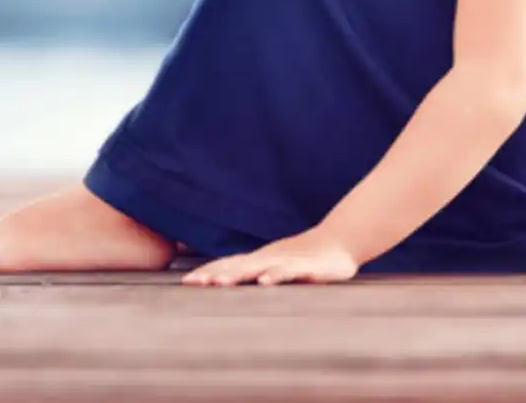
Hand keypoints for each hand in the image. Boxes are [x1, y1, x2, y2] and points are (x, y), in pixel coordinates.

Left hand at [181, 228, 359, 286]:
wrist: (340, 241)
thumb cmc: (305, 257)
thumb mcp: (276, 264)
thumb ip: (255, 272)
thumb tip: (227, 281)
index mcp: (259, 259)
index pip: (229, 264)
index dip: (208, 272)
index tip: (186, 282)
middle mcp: (268, 258)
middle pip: (236, 266)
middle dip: (214, 275)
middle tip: (193, 283)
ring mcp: (286, 261)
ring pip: (258, 268)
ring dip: (237, 275)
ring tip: (219, 283)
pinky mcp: (306, 267)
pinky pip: (289, 271)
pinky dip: (275, 275)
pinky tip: (265, 281)